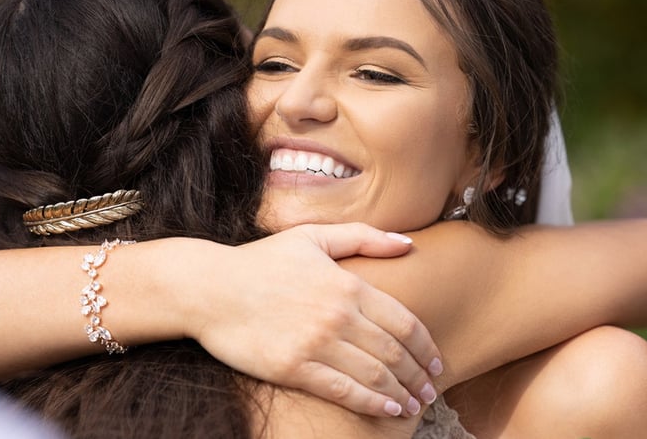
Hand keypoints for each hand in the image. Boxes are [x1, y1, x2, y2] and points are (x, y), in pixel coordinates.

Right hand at [179, 223, 442, 416]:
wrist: (209, 288)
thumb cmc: (261, 261)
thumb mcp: (313, 237)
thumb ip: (364, 237)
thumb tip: (409, 242)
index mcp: (347, 284)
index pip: (404, 322)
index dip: (426, 347)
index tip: (437, 362)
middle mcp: (338, 315)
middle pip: (395, 353)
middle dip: (420, 375)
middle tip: (431, 390)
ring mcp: (317, 343)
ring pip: (375, 375)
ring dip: (402, 393)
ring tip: (415, 404)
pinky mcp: (294, 368)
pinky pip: (344, 391)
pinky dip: (372, 403)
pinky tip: (388, 409)